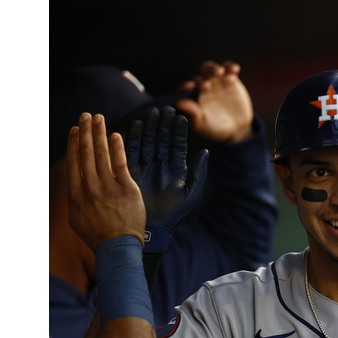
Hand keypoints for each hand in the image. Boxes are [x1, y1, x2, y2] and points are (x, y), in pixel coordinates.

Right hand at [66, 113, 145, 249]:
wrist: (117, 247)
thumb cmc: (97, 234)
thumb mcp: (76, 218)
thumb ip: (75, 198)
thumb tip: (74, 184)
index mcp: (76, 194)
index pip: (73, 162)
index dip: (73, 143)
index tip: (75, 130)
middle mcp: (89, 188)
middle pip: (86, 154)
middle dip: (86, 132)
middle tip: (86, 115)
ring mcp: (108, 188)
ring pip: (102, 155)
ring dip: (99, 133)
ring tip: (98, 118)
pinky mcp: (126, 189)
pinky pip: (120, 163)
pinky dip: (117, 147)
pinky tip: (115, 134)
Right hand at [125, 106, 208, 251]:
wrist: (154, 228)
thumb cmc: (174, 214)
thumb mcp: (191, 193)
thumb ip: (198, 172)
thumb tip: (205, 152)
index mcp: (176, 169)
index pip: (178, 145)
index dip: (179, 132)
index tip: (181, 117)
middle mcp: (161, 165)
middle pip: (162, 140)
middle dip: (164, 124)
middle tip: (165, 108)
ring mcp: (146, 166)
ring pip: (148, 142)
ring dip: (150, 127)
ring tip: (152, 112)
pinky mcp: (131, 171)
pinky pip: (131, 152)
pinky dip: (133, 139)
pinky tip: (136, 125)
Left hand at [174, 60, 253, 142]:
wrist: (237, 128)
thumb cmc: (216, 128)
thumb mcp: (203, 124)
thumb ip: (192, 113)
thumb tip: (177, 103)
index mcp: (192, 98)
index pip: (184, 88)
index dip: (185, 86)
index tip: (190, 87)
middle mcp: (201, 87)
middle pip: (198, 77)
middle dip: (201, 80)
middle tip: (207, 86)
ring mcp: (215, 82)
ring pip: (210, 69)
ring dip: (213, 68)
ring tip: (219, 72)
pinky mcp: (229, 79)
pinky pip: (228, 69)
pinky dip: (230, 67)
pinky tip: (234, 70)